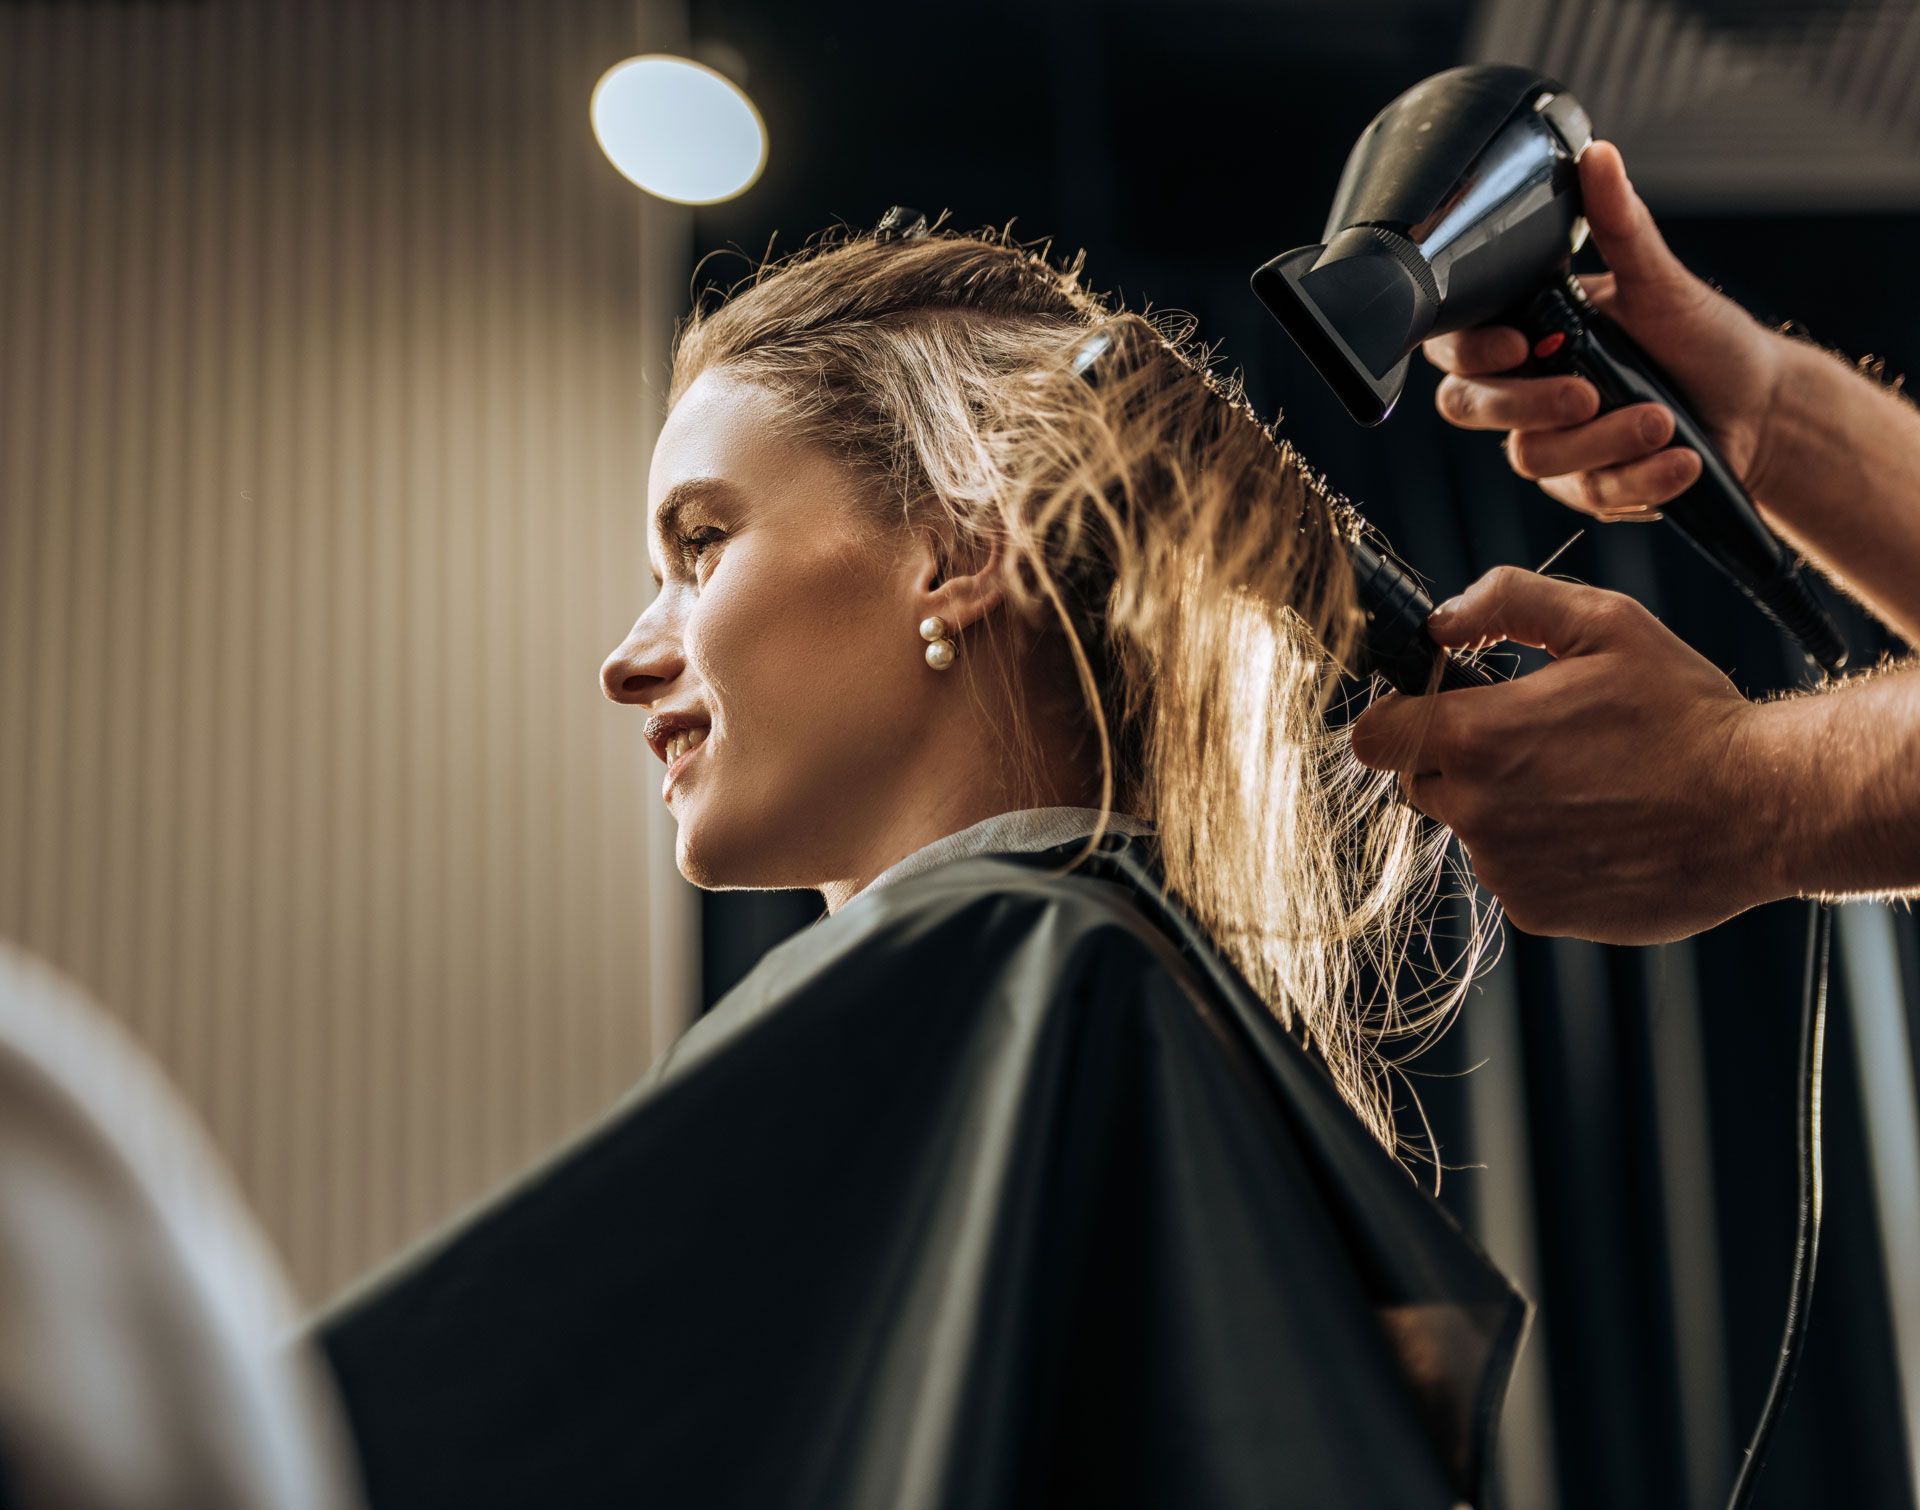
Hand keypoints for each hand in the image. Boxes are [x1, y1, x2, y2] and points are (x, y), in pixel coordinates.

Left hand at [1347, 566, 1782, 944]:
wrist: (1763, 808)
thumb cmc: (1686, 713)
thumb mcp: (1606, 624)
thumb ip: (1509, 602)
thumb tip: (1442, 618)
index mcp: (1478, 738)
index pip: (1373, 737)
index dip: (1399, 718)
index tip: (1438, 708)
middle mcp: (1476, 812)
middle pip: (1419, 781)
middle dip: (1457, 758)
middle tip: (1533, 740)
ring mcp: (1503, 869)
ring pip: (1469, 828)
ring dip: (1503, 806)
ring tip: (1584, 784)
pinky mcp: (1535, 912)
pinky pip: (1510, 873)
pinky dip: (1539, 853)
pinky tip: (1600, 828)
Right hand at [1422, 140, 1788, 523]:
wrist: (1759, 407)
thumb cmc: (1705, 339)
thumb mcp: (1661, 281)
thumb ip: (1618, 226)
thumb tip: (1596, 154)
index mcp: (1528, 330)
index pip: (1455, 344)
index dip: (1471, 351)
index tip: (1523, 346)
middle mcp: (1526, 388)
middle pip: (1469, 407)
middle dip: (1527, 405)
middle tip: (1589, 394)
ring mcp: (1551, 440)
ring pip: (1532, 458)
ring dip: (1604, 444)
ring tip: (1664, 423)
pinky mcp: (1585, 486)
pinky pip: (1588, 496)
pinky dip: (1639, 480)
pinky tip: (1681, 459)